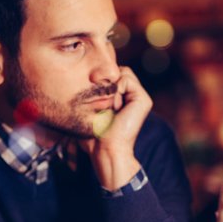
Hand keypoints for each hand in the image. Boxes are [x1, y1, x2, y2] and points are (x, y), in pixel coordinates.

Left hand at [79, 67, 151, 189]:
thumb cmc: (94, 136)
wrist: (106, 150)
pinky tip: (117, 107)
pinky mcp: (143, 100)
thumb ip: (90, 95)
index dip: (101, 82)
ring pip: (122, 72)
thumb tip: (79, 81)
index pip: (112, 76)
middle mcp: (134, 97)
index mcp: (124, 99)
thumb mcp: (88, 111)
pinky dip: (117, 90)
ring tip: (111, 108)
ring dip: (111, 89)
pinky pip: (126, 78)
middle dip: (106, 84)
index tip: (95, 100)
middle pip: (118, 71)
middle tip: (105, 106)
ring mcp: (140, 98)